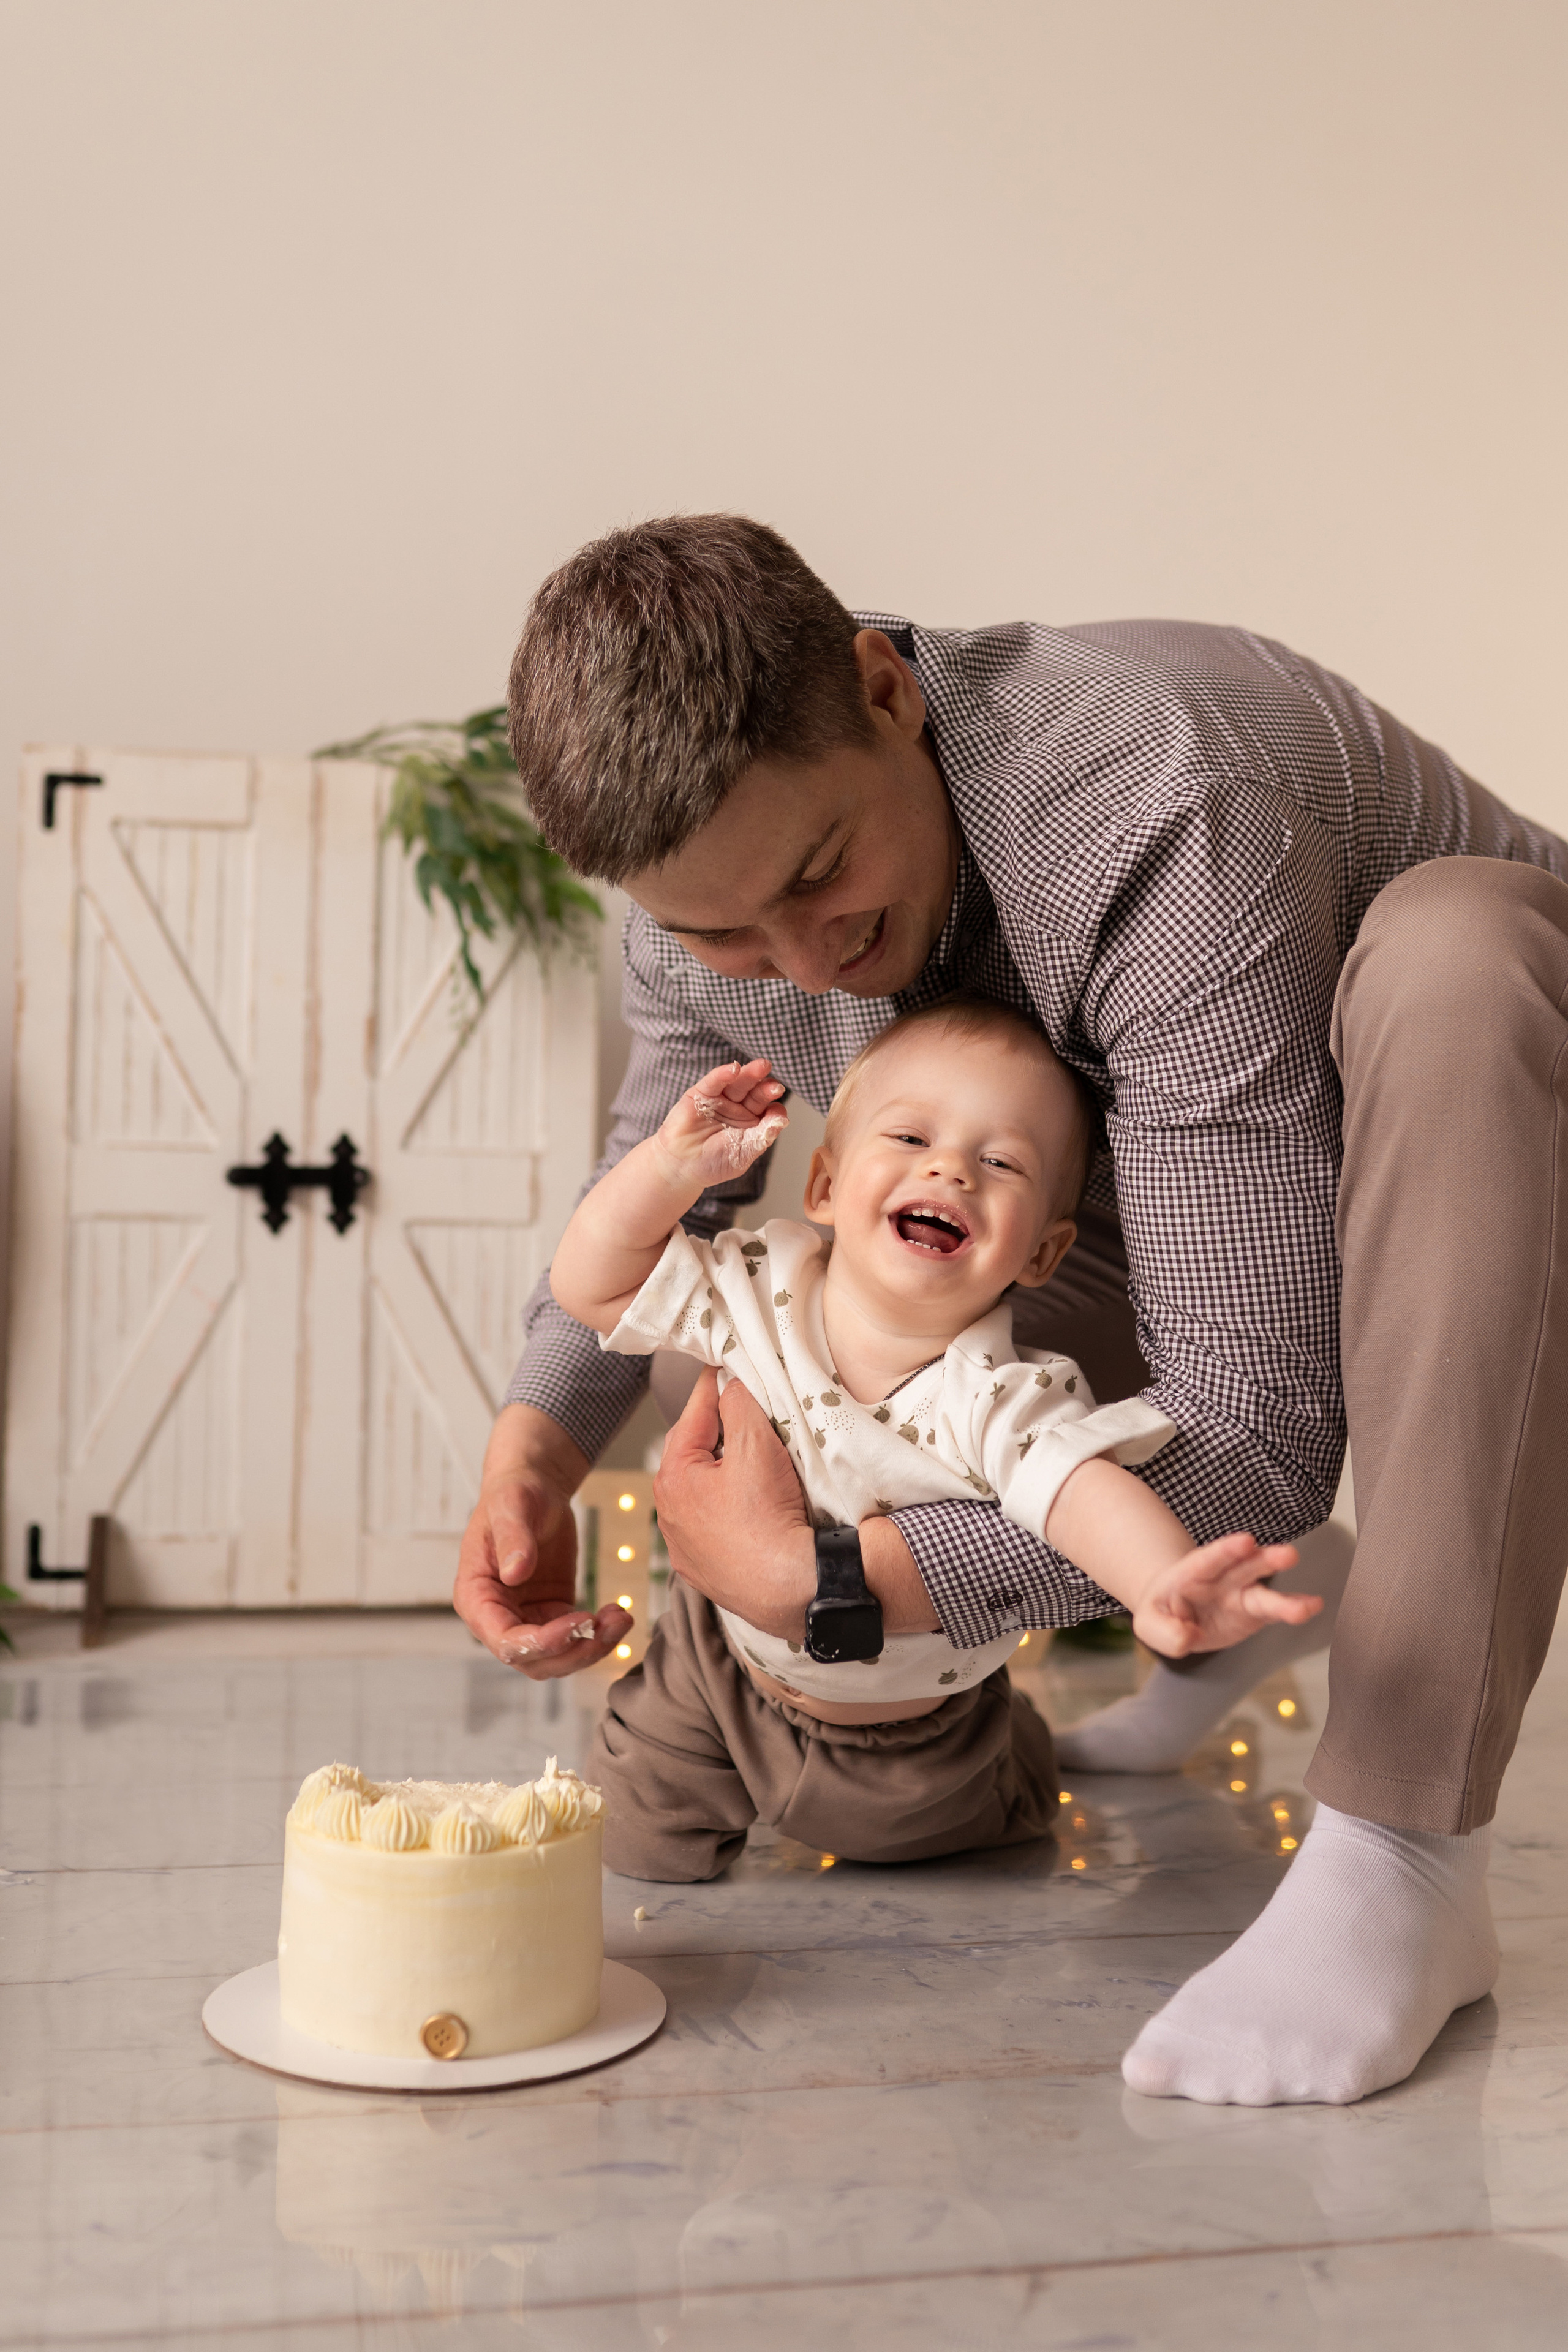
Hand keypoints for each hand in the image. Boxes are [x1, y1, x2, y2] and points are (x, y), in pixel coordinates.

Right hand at [452, 1405, 631, 1677]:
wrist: (535, 1489)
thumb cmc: (515, 1494)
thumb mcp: (512, 1506)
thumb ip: (512, 1538)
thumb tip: (515, 1573)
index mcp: (475, 1598)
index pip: (504, 1641)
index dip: (542, 1642)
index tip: (580, 1621)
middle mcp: (497, 1618)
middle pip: (533, 1660)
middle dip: (574, 1650)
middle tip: (610, 1626)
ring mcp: (526, 1620)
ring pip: (558, 1657)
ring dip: (592, 1647)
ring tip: (621, 1618)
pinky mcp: (553, 1615)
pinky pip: (575, 1640)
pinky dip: (598, 1635)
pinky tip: (618, 1612)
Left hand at [653, 1368, 814, 1639]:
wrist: (793, 1589)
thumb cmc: (770, 1519)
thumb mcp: (756, 1445)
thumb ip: (739, 1403)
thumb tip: (730, 1384)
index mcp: (673, 1476)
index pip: (693, 1414)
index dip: (713, 1387)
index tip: (725, 1366)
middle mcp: (668, 1514)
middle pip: (693, 1453)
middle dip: (716, 1430)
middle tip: (743, 1410)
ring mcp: (685, 1547)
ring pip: (701, 1492)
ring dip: (720, 1473)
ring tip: (749, 1461)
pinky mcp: (706, 1572)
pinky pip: (712, 1526)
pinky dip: (727, 1510)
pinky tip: (749, 1509)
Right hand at [654, 1058, 788, 1191]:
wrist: (680, 1167)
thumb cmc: (712, 1163)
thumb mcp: (743, 1153)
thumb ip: (762, 1136)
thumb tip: (782, 1120)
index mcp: (753, 1123)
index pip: (770, 1110)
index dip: (775, 1110)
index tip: (777, 1113)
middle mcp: (739, 1108)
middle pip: (757, 1093)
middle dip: (767, 1087)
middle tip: (776, 1086)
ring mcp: (721, 1099)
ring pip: (739, 1083)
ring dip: (751, 1074)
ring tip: (762, 1067)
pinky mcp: (701, 1093)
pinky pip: (715, 1081)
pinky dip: (724, 1074)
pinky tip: (734, 1070)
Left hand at [1133, 1533, 1314, 1659]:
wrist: (1178, 1615)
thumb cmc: (1163, 1613)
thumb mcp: (1148, 1623)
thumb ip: (1164, 1631)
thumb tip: (1187, 1638)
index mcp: (1190, 1575)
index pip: (1207, 1560)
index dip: (1226, 1550)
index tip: (1247, 1540)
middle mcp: (1221, 1579)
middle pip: (1244, 1567)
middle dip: (1265, 1560)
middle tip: (1288, 1555)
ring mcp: (1241, 1594)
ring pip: (1264, 1593)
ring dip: (1286, 1598)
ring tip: (1310, 1605)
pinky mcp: (1254, 1613)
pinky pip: (1275, 1612)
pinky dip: (1294, 1610)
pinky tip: (1313, 1607)